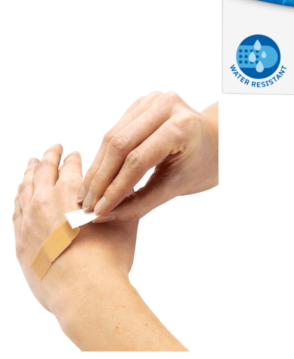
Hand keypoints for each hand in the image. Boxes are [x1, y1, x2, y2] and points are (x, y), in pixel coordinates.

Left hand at [12, 144, 139, 315]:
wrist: (85, 294)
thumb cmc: (109, 257)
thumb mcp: (125, 221)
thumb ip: (122, 200)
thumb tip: (128, 188)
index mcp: (69, 193)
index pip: (69, 166)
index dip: (73, 157)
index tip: (74, 152)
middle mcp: (44, 202)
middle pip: (42, 172)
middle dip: (49, 157)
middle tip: (53, 148)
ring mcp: (27, 224)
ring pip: (23, 191)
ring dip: (29, 175)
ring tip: (31, 166)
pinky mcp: (20, 245)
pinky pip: (15, 215)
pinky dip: (19, 201)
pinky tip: (22, 199)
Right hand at [80, 91, 218, 220]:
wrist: (215, 141)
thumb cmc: (202, 165)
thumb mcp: (177, 187)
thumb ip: (141, 202)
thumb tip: (102, 215)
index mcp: (181, 127)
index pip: (138, 160)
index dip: (114, 187)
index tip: (97, 211)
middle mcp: (166, 105)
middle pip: (120, 144)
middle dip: (101, 178)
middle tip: (86, 204)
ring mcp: (153, 99)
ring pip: (112, 135)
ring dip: (97, 167)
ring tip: (86, 194)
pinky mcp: (142, 102)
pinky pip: (115, 129)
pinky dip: (104, 154)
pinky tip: (98, 175)